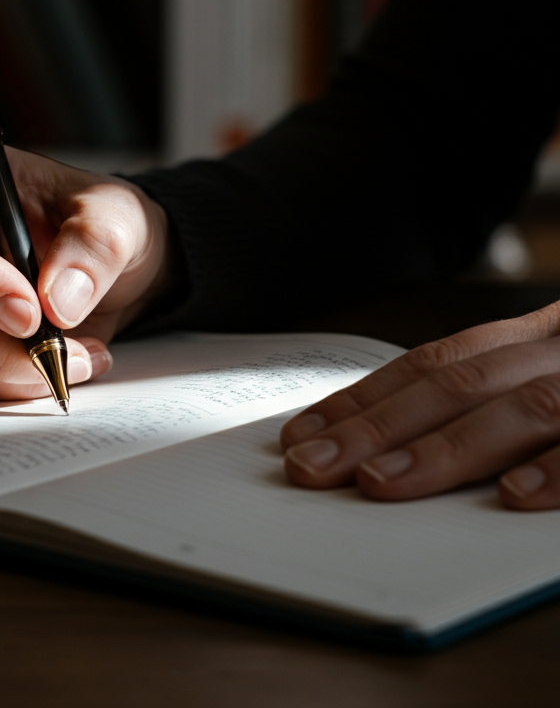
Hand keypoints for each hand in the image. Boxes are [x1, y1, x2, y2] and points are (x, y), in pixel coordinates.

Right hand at [0, 134, 172, 400]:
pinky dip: (7, 383)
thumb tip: (59, 301)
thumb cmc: (95, 219)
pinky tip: (59, 366)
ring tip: (78, 358)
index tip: (29, 311)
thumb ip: (95, 247)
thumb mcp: (117, 217)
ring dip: (6, 369)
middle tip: (55, 353)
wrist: (102, 261)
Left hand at [280, 300, 559, 509]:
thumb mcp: (544, 370)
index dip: (362, 397)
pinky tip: (513, 494)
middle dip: (376, 427)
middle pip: (456, 386)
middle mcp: (554, 354)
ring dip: (444, 449)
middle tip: (312, 465)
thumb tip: (387, 443)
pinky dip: (558, 469)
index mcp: (527, 341)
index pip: (429, 365)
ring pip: (521, 410)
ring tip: (378, 481)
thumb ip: (484, 397)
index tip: (301, 433)